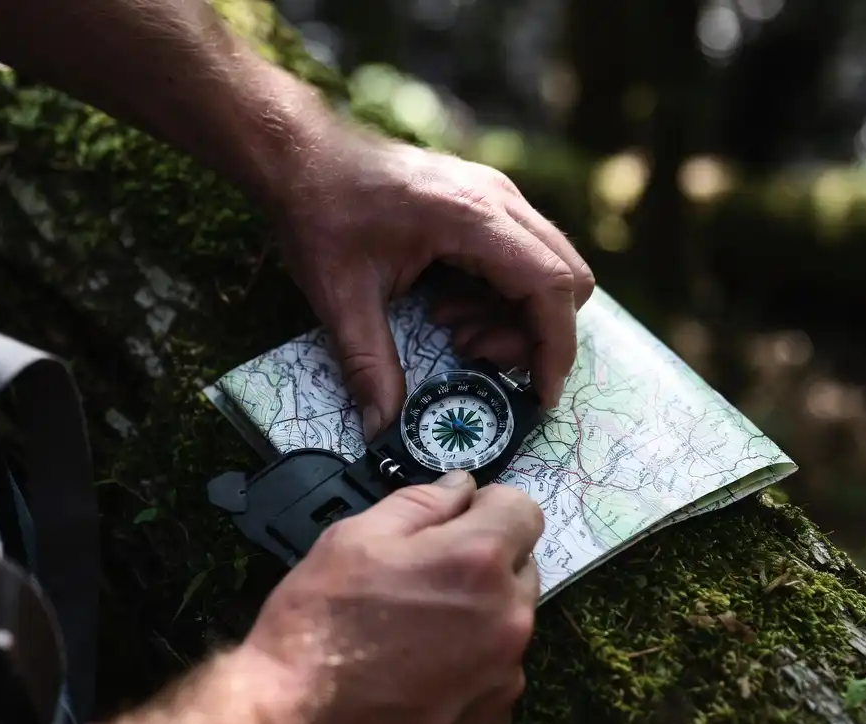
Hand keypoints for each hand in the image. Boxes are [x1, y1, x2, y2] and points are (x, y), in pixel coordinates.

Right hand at [237, 470, 543, 723]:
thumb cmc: (318, 626)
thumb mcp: (354, 537)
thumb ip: (420, 503)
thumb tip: (459, 488)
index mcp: (477, 560)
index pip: (523, 510)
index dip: (487, 507)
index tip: (457, 521)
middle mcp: (507, 617)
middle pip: (520, 566)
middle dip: (484, 562)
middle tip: (424, 578)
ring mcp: (505, 672)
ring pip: (509, 620)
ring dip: (480, 614)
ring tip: (417, 630)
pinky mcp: (495, 716)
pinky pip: (499, 670)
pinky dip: (473, 663)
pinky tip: (421, 669)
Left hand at [275, 129, 595, 439]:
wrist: (300, 154)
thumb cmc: (320, 210)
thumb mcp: (340, 296)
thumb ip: (369, 365)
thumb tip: (382, 428)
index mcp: (472, 217)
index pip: (551, 286)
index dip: (555, 347)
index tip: (540, 394)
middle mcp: (497, 200)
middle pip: (565, 278)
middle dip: (535, 334)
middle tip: (477, 356)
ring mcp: (495, 196)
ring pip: (547, 269)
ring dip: (514, 316)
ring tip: (454, 334)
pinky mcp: (484, 202)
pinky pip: (521, 257)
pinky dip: (500, 296)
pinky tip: (449, 308)